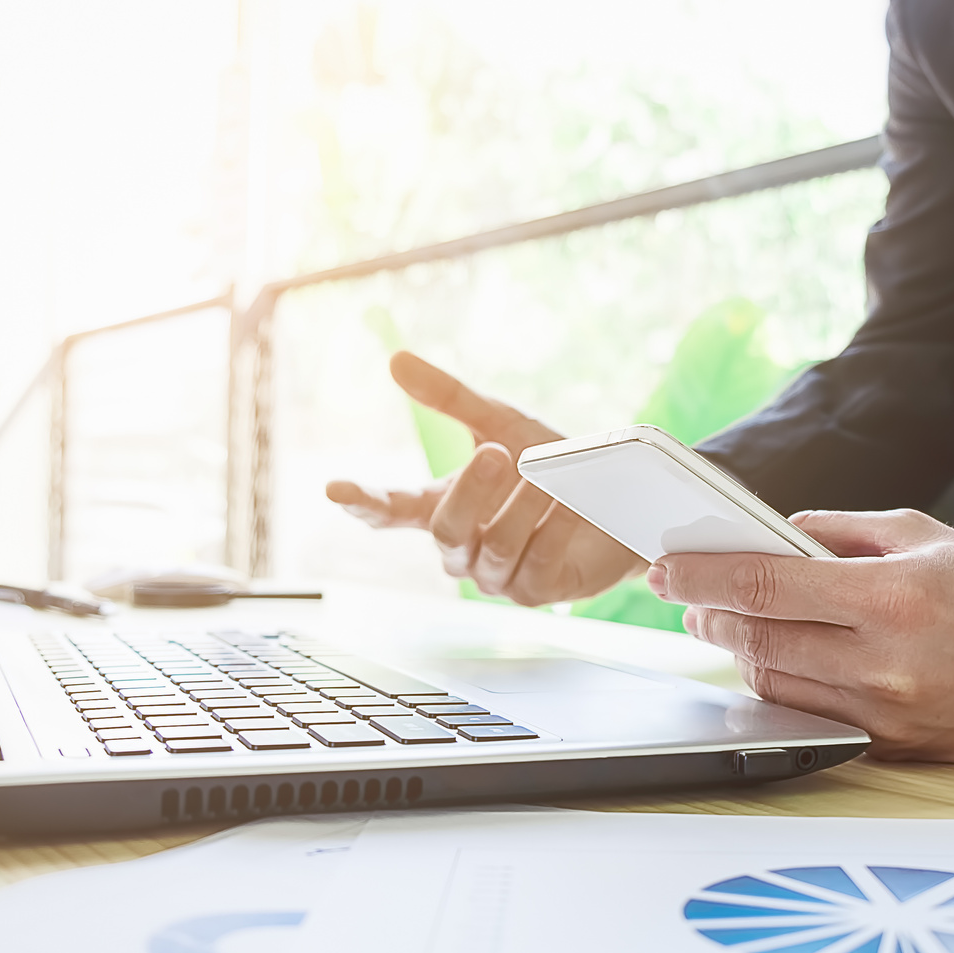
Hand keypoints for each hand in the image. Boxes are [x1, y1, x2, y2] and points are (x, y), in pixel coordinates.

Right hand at [325, 351, 644, 605]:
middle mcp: (463, 548)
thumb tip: (396, 360)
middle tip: (498, 454)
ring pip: (497, 547)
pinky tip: (573, 502)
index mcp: (442, 506)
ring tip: (550, 474)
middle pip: (446, 531)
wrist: (618, 500)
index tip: (335, 487)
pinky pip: (536, 562)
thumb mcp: (503, 424)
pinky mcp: (535, 592)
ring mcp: (496, 575)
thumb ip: (450, 398)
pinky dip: (556, 527)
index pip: (390, 510)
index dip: (363, 501)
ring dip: (526, 506)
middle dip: (471, 492)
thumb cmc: (551, 465)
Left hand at [647, 509, 953, 761]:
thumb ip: (843, 531)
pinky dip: (784, 687)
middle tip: (689, 594)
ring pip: (776, 685)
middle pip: (758, 641)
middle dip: (711, 614)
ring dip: (741, 652)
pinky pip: (812, 717)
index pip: (766, 584)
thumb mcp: (928, 536)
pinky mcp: (896, 748)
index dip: (701, 575)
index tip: (662, 568)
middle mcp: (886, 662)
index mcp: (892, 598)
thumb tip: (776, 531)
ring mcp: (889, 713)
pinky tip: (778, 661)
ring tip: (730, 623)